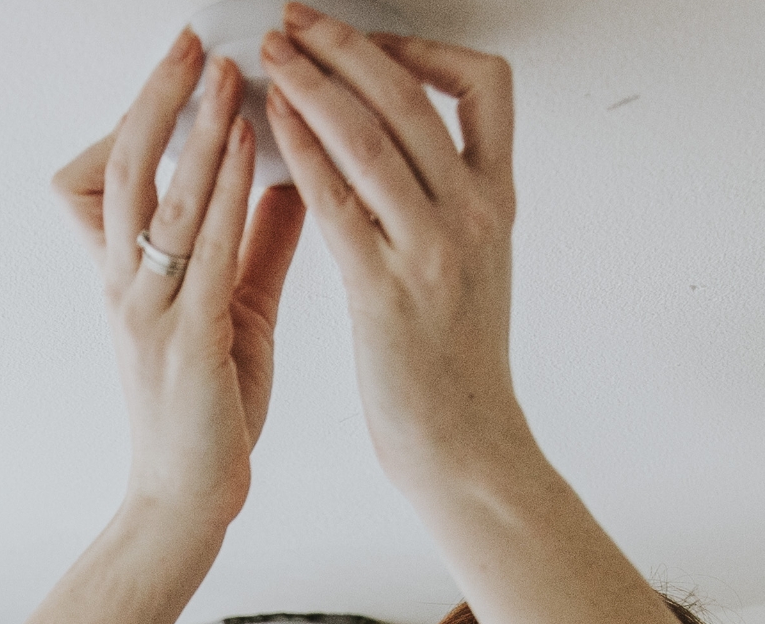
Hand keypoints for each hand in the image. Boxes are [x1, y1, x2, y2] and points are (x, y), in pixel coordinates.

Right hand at [55, 30, 308, 512]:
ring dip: (193, 124)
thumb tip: (286, 173)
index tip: (181, 70)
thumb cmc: (210, 405)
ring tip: (225, 71)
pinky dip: (221, 187)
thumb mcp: (233, 305)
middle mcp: (123, 280)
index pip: (105, 174)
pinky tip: (248, 147)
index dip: (138, 119)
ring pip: (157, 192)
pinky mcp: (184, 337)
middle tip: (191, 42)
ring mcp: (147, 307)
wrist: (189, 496)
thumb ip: (254, 239)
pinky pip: (200, 245)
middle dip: (157, 95)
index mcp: (126, 272)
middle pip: (124, 161)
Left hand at [253, 4, 519, 455]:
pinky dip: (298, 151)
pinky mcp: (386, 290)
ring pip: (369, 137)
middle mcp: (474, 213)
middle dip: (345, 46)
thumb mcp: (473, 260)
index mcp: (498, 200)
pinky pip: (335, 201)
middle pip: (412, 96)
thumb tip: (399, 138)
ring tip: (269, 57)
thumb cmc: (455, 355)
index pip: (487, 85)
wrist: (463, 440)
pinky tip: (266, 126)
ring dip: (309, 84)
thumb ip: (445, 197)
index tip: (374, 42)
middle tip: (295, 20)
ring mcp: (433, 250)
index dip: (426, 49)